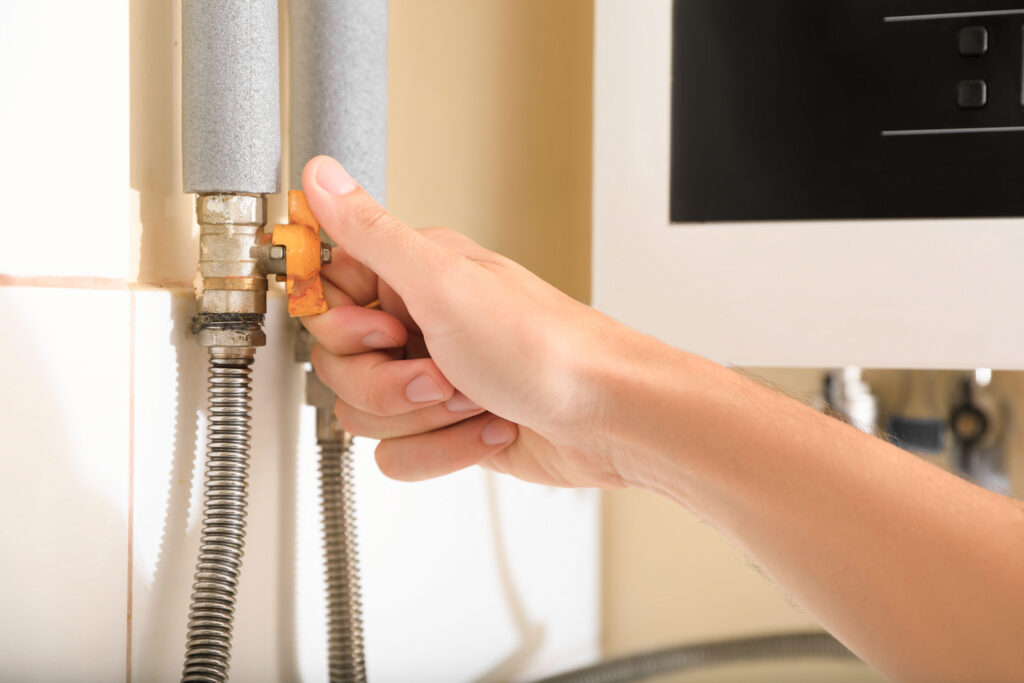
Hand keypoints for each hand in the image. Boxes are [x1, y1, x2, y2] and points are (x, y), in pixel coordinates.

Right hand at [300, 155, 628, 487]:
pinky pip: (398, 454)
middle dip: (389, 384)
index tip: (385, 332)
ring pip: (364, 415)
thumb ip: (371, 233)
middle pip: (339, 366)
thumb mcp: (445, 283)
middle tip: (442, 372)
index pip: (327, 299)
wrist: (608, 418)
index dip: (343, 327)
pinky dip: (442, 451)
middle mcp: (419, 323)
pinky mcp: (444, 425)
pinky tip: (485, 428)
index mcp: (414, 275)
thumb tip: (320, 176)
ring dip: (422, 419)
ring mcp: (431, 378)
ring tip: (472, 398)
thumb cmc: (545, 347)